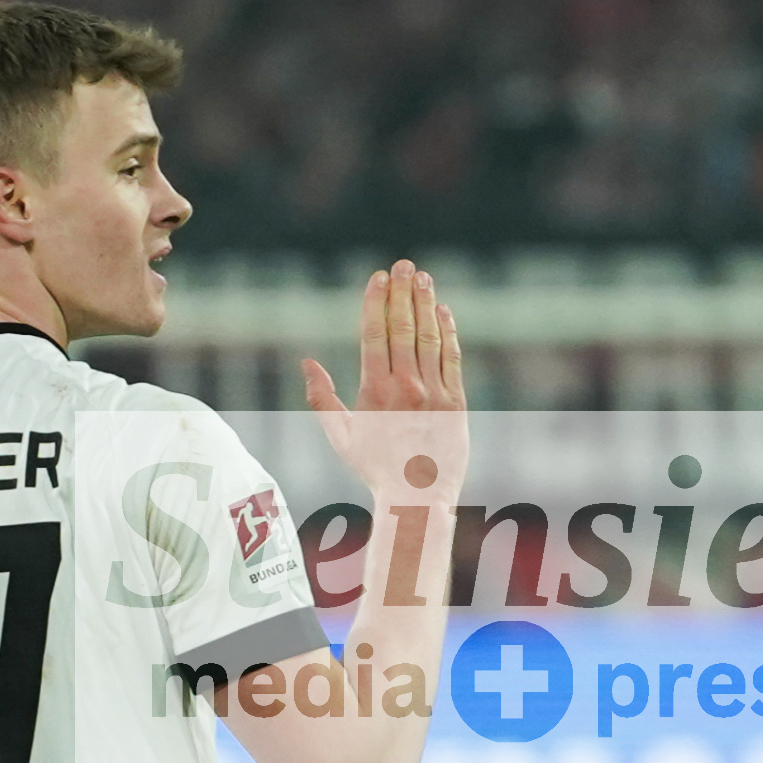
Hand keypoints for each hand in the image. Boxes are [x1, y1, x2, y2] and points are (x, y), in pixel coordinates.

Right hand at [301, 260, 466, 493]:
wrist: (417, 496)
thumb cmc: (374, 468)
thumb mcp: (339, 435)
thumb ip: (322, 397)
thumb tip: (306, 362)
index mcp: (373, 391)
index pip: (374, 334)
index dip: (376, 301)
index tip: (378, 277)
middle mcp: (404, 387)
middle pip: (402, 328)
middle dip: (402, 293)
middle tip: (403, 265)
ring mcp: (433, 392)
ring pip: (429, 337)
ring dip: (426, 304)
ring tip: (423, 278)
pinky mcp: (456, 401)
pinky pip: (451, 357)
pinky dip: (448, 331)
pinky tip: (443, 311)